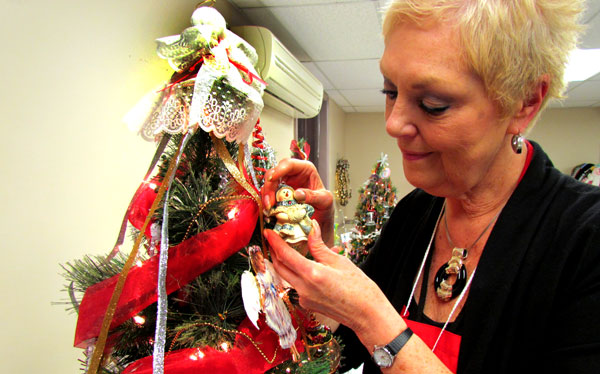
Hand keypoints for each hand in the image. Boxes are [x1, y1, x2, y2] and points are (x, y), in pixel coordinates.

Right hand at [262, 158, 333, 246]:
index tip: (272, 179)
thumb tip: (298, 194)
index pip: (289, 164)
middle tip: (269, 201)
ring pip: (269, 183)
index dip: (279, 170)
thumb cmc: (325, 204)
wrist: (321, 216)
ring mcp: (285, 182)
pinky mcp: (279, 192)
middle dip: (269, 186)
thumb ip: (313, 196)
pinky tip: (269, 210)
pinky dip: (267, 201)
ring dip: (266, 195)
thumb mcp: (325, 200)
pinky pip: (269, 193)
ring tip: (268, 208)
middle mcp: (293, 173)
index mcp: (305, 169)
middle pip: (275, 172)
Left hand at [264, 220, 393, 334]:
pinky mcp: (307, 304)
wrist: (367, 315)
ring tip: (292, 249)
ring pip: (287, 276)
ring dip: (286, 263)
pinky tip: (310, 266)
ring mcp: (304, 299)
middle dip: (275, 252)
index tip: (268, 231)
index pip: (285, 255)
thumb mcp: (339, 261)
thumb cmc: (359, 288)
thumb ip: (319, 246)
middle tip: (276, 239)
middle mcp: (303, 289)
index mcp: (311, 274)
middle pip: (280, 267)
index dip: (274, 242)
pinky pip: (297, 285)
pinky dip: (299, 274)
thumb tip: (311, 227)